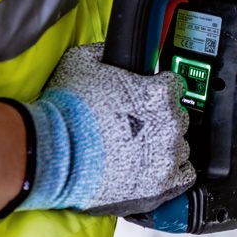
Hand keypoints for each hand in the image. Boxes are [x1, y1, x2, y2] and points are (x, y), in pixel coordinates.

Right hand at [17, 43, 194, 215]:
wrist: (52, 152)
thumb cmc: (65, 111)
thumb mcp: (82, 62)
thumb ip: (106, 54)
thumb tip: (110, 52)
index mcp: (158, 93)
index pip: (174, 86)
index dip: (158, 90)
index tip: (147, 97)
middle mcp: (170, 123)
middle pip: (177, 117)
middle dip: (158, 120)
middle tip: (134, 126)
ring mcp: (167, 155)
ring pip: (179, 147)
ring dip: (163, 147)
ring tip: (135, 150)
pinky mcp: (161, 184)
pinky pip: (183, 176)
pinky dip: (171, 173)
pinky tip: (152, 169)